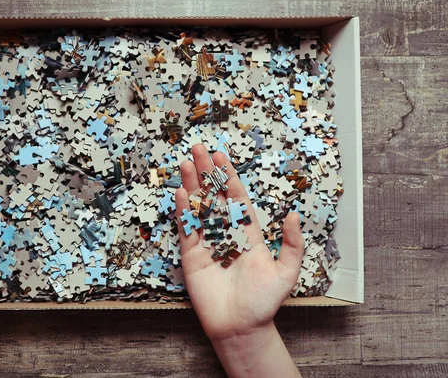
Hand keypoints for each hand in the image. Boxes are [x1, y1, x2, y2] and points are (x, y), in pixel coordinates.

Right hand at [175, 144, 303, 376]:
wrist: (240, 327)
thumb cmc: (264, 302)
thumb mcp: (286, 272)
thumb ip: (292, 244)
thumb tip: (294, 214)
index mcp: (248, 232)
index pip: (236, 197)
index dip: (228, 176)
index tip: (222, 156)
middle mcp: (226, 232)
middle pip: (213, 196)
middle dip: (206, 172)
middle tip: (198, 148)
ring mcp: (207, 242)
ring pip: (198, 207)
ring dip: (192, 185)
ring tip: (186, 162)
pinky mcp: (192, 255)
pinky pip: (187, 229)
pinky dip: (184, 211)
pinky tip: (182, 192)